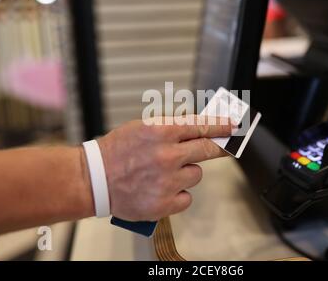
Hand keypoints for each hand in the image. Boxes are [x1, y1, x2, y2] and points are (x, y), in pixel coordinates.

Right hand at [97, 115, 233, 221]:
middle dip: (220, 148)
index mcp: (161, 132)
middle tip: (225, 147)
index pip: (202, 126)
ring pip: (196, 175)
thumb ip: (171, 129)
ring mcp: (167, 181)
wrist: (93, 179)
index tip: (234, 125)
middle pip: (208, 150)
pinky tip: (161, 190)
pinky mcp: (164, 203)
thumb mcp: (142, 128)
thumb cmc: (116, 151)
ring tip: (164, 174)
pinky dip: (178, 194)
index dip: (222, 125)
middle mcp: (168, 155)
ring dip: (186, 173)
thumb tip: (198, 130)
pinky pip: (187, 197)